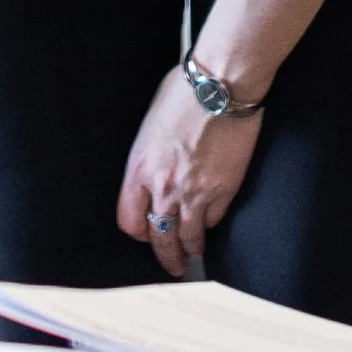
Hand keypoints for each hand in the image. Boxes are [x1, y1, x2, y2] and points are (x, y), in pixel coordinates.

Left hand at [117, 67, 264, 276]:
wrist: (221, 86)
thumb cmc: (184, 93)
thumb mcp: (150, 124)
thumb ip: (148, 156)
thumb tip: (152, 169)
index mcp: (139, 169)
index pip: (129, 221)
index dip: (138, 231)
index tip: (145, 233)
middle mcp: (163, 188)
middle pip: (159, 239)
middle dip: (166, 256)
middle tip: (172, 264)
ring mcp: (194, 193)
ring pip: (188, 239)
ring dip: (190, 249)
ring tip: (193, 254)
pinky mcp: (222, 192)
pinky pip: (214, 221)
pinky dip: (211, 223)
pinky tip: (211, 223)